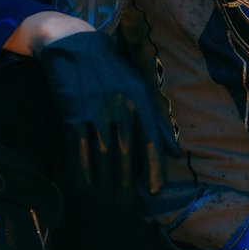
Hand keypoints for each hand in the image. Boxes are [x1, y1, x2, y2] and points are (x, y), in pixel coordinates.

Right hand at [36, 30, 175, 198]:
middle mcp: (120, 104)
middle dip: (128, 181)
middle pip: (126, 152)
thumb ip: (157, 123)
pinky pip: (79, 147)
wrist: (72, 44)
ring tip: (107, 200)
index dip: (153, 167)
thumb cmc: (111, 71)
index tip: (155, 190)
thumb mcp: (138, 90)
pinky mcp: (72, 112)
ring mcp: (95, 108)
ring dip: (105, 180)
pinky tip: (85, 183)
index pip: (151, 140)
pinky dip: (82, 168)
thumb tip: (175, 154)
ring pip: (103, 153)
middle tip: (128, 205)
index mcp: (140, 99)